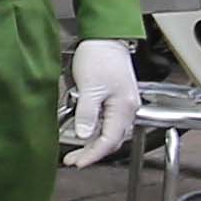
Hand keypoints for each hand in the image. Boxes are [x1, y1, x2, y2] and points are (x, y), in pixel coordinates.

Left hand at [61, 37, 142, 166]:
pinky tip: (83, 132)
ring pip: (109, 132)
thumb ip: (87, 113)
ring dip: (92, 143)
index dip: (92, 154)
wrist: (105, 37)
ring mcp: (123, 104)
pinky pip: (107, 122)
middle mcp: (127, 109)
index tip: (77, 162)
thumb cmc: (100, 56)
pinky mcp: (116, 99)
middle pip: (111, 140)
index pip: (108, 141)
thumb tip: (83, 135)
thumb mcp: (89, 87)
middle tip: (73, 160)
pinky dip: (95, 130)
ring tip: (75, 150)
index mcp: (123, 108)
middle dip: (91, 152)